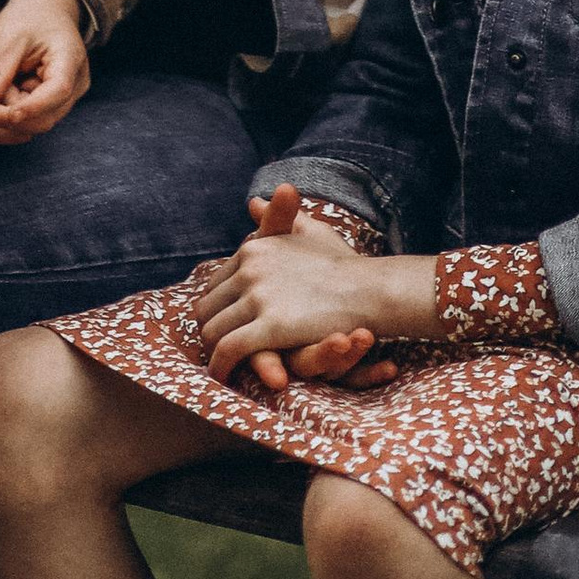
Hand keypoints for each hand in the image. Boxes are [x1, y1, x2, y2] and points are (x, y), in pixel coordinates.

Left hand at [0, 0, 91, 144]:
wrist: (46, 6)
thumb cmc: (31, 15)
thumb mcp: (10, 35)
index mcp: (71, 60)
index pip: (57, 92)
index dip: (27, 108)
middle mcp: (75, 86)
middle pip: (44, 117)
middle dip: (6, 117)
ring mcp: (65, 98)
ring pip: (35, 125)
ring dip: (6, 120)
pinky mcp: (51, 103)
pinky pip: (31, 121)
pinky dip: (8, 119)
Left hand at [190, 207, 437, 396]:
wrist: (370, 288)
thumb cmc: (343, 265)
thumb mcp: (308, 233)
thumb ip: (279, 219)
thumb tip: (253, 202)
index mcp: (253, 249)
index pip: (216, 285)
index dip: (217, 309)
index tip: (220, 325)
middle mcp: (250, 268)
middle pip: (209, 308)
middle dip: (209, 331)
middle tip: (213, 351)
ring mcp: (259, 296)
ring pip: (213, 330)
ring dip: (211, 352)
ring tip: (217, 367)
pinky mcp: (272, 327)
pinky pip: (230, 348)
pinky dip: (220, 366)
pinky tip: (222, 375)